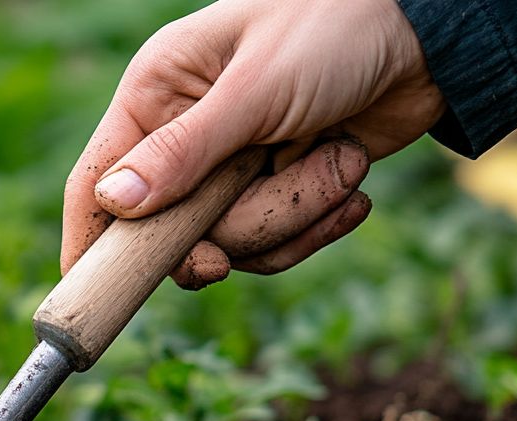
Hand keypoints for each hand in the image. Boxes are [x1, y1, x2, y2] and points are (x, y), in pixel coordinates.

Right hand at [62, 0, 445, 287]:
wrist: (430, 35)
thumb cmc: (335, 27)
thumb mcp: (256, 88)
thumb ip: (185, 151)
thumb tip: (115, 202)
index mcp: (158, 96)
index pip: (97, 182)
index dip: (88, 243)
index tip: (86, 298)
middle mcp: (186, 139)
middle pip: (173, 234)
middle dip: (234, 229)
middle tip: (249, 228)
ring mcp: (233, 170)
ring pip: (233, 244)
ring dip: (295, 213)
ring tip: (342, 160)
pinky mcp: (277, 192)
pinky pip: (276, 244)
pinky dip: (318, 221)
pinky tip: (353, 180)